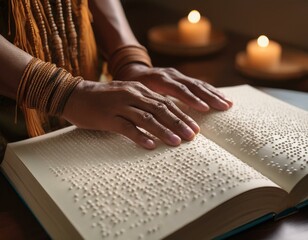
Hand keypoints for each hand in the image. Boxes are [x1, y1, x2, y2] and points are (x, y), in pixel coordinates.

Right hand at [62, 80, 199, 148]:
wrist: (74, 95)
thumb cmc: (103, 98)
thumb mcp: (126, 95)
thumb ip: (143, 103)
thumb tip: (163, 115)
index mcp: (139, 90)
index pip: (165, 103)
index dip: (181, 115)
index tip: (194, 128)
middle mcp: (132, 95)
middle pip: (160, 110)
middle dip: (178, 123)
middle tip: (192, 136)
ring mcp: (120, 106)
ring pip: (146, 119)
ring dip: (163, 131)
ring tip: (177, 143)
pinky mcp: (107, 117)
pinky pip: (126, 128)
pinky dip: (139, 137)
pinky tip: (150, 146)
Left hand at [116, 64, 232, 111]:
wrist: (133, 71)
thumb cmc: (131, 87)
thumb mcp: (134, 93)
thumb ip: (145, 102)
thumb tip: (153, 120)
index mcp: (159, 79)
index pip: (178, 89)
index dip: (191, 99)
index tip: (205, 108)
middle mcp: (171, 75)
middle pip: (193, 85)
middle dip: (210, 96)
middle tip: (224, 106)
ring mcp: (178, 75)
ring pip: (198, 83)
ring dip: (214, 94)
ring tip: (228, 103)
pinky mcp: (181, 77)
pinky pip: (198, 83)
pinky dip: (210, 91)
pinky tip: (221, 97)